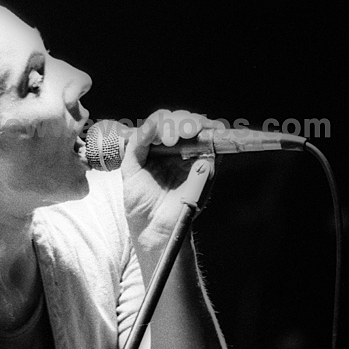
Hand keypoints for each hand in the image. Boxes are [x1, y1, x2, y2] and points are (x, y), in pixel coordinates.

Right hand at [121, 109, 223, 252]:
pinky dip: (148, 130)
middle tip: (188, 133)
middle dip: (184, 122)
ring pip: (160, 121)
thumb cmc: (182, 208)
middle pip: (179, 119)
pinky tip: (155, 135)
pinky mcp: (135, 158)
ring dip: (167, 124)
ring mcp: (153, 150)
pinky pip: (139, 137)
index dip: (201, 123)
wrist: (160, 229)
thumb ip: (208, 160)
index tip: (204, 128)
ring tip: (169, 140)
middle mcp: (172, 147)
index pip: (197, 126)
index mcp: (191, 151)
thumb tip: (214, 137)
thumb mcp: (202, 183)